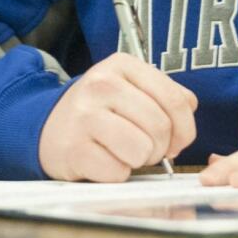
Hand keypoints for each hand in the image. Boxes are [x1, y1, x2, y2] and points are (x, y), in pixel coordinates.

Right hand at [39, 52, 197, 181]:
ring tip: (126, 152)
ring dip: (141, 160)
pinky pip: (117, 171)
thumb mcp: (131, 87)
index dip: (185, 128)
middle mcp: (101, 84)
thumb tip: (188, 110)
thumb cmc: (100, 109)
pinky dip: (118, 173)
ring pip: (141, 149)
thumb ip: (166, 94)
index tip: (179, 139)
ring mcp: (84, 116)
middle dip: (161, 147)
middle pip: (160, 126)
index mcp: (122, 64)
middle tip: (148, 148)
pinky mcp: (73, 148)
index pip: (175, 99)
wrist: (48, 126)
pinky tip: (105, 160)